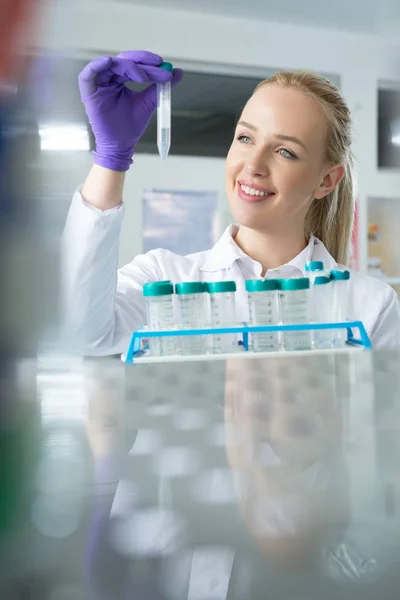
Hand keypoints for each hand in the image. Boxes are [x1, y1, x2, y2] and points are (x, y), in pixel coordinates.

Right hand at [78, 50, 182, 170]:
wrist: (121, 146)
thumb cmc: (131, 126)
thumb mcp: (148, 102)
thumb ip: (160, 86)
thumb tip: (178, 72)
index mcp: (120, 80)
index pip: (133, 64)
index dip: (147, 61)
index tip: (163, 64)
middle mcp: (108, 79)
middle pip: (122, 61)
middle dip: (141, 61)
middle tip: (158, 65)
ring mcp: (98, 85)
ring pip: (110, 65)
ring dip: (127, 66)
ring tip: (143, 76)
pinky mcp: (88, 93)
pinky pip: (88, 75)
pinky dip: (97, 66)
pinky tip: (109, 62)